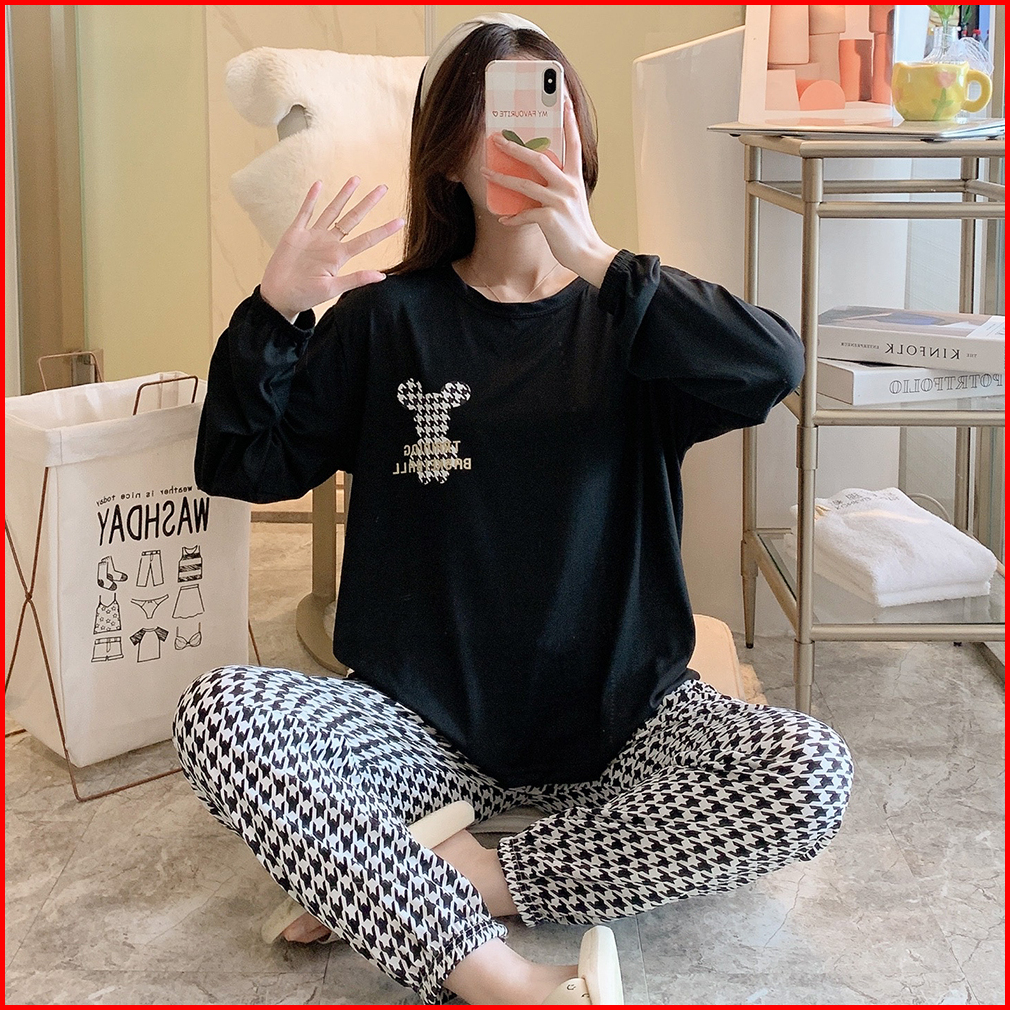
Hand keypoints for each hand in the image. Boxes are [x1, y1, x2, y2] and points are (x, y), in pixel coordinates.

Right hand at [259, 178, 403, 320]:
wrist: (279, 296)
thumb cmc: (305, 296)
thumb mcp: (332, 289)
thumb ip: (355, 279)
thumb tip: (382, 276)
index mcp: (339, 256)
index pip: (366, 240)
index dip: (383, 230)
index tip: (400, 221)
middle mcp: (329, 243)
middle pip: (352, 218)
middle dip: (368, 203)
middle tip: (383, 188)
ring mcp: (313, 236)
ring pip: (331, 211)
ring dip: (343, 195)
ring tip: (356, 179)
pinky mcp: (295, 233)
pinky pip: (305, 212)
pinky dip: (311, 198)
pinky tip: (319, 184)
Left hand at [480, 100, 617, 287]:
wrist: (587, 254)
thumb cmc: (576, 229)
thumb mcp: (571, 202)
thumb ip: (557, 187)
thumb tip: (534, 179)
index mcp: (574, 178)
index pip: (572, 143)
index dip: (568, 120)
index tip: (563, 99)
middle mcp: (568, 185)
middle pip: (538, 159)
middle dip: (515, 148)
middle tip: (497, 139)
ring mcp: (559, 201)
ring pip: (525, 184)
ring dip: (501, 178)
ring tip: (485, 171)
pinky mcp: (550, 218)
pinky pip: (524, 214)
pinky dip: (512, 217)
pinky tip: (503, 218)